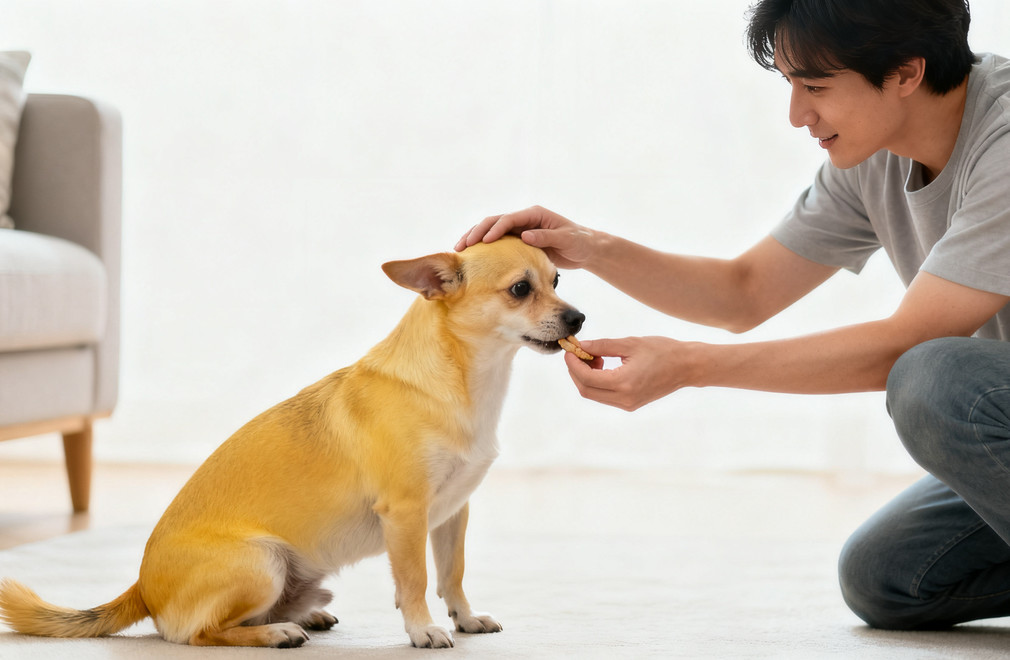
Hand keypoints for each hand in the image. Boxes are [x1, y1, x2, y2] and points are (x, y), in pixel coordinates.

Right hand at [455, 205, 595, 269]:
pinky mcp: (519, 243)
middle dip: (476, 233)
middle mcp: (524, 221)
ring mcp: (520, 231)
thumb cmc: (579, 242)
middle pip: (494, 223)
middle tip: (461, 247)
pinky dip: (485, 251)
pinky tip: (474, 261)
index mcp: (534, 215)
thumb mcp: (565, 239)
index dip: (494, 229)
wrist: (586, 250)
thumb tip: (525, 236)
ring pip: (492, 233)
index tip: (483, 242)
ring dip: (476, 241)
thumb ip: (546, 237)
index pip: (508, 219)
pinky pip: (498, 245)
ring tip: (460, 252)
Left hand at [563, 336, 690, 410]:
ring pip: (594, 395)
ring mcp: (627, 404)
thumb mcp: (630, 343)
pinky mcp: (630, 404)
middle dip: (576, 372)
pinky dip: (597, 382)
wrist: (686, 366)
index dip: (573, 364)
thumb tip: (581, 345)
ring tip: (594, 357)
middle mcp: (624, 399)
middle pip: (586, 390)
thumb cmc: (662, 351)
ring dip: (586, 377)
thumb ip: (602, 345)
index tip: (570, 350)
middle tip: (576, 354)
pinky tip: (602, 365)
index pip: (587, 378)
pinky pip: (605, 396)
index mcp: (624, 383)